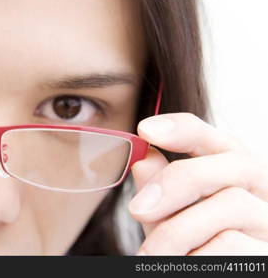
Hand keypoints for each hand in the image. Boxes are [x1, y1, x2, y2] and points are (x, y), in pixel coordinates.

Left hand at [128, 112, 267, 254]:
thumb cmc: (191, 249)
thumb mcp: (170, 218)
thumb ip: (160, 191)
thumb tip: (143, 159)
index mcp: (236, 176)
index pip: (218, 139)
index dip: (182, 129)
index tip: (145, 129)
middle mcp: (263, 191)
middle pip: (234, 163)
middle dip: (177, 181)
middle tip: (137, 209)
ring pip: (232, 204)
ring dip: (178, 232)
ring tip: (150, 255)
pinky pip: (233, 244)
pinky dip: (197, 257)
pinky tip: (185, 265)